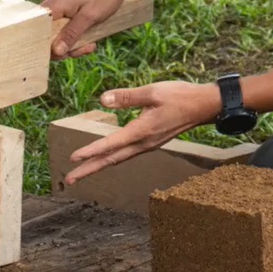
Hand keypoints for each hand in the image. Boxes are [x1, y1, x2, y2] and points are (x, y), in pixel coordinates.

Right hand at [40, 0, 126, 58]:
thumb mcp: (89, 17)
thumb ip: (71, 34)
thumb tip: (56, 52)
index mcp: (53, 3)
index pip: (38, 31)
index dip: (49, 47)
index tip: (68, 53)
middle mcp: (49, 2)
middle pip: (46, 33)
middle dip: (64, 47)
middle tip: (85, 49)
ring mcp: (54, 3)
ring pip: (54, 31)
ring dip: (71, 42)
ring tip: (89, 44)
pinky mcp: (61, 5)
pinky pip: (60, 25)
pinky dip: (72, 34)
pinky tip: (86, 36)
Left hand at [64, 82, 221, 184]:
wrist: (203, 106)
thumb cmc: (180, 96)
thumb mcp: (152, 91)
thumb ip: (127, 96)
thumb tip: (103, 99)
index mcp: (142, 131)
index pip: (111, 144)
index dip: (91, 151)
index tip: (73, 157)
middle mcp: (143, 143)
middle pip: (111, 160)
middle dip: (89, 170)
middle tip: (69, 179)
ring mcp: (148, 145)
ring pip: (118, 159)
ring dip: (98, 166)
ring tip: (81, 172)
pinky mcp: (150, 142)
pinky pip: (126, 154)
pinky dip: (112, 158)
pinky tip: (105, 158)